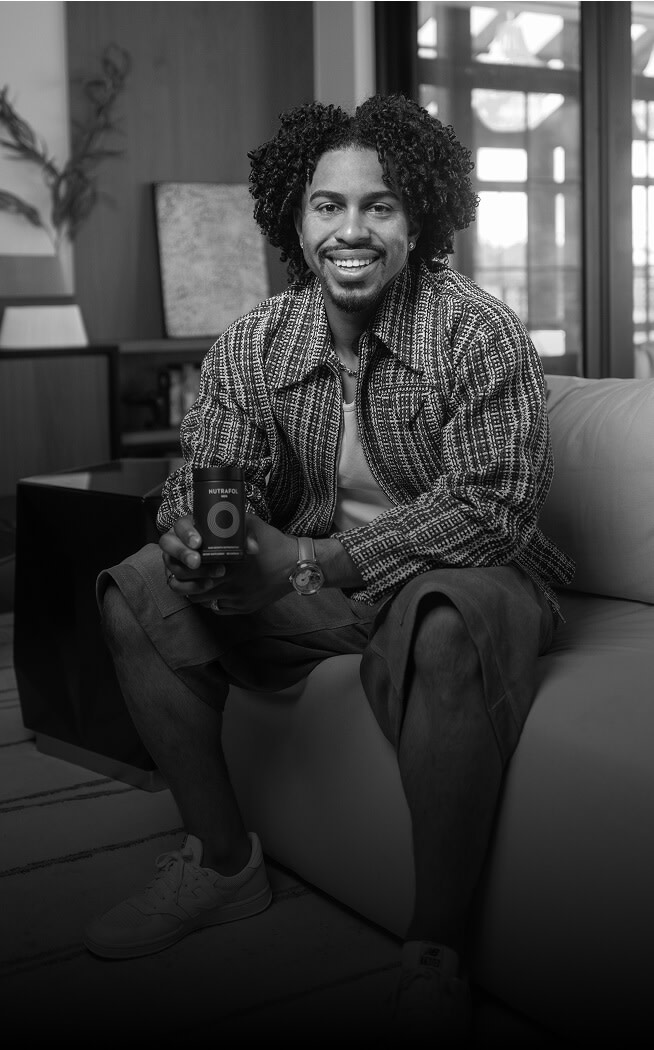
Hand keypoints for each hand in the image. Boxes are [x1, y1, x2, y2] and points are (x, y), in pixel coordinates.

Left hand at [160, 513, 296, 613]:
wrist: (297, 564)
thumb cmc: (274, 543)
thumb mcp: (252, 524)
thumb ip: (230, 521)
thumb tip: (210, 516)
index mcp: (228, 562)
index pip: (192, 571)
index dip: (180, 568)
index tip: (180, 562)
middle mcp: (230, 583)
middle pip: (192, 590)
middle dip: (183, 583)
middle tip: (181, 574)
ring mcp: (236, 598)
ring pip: (203, 602)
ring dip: (196, 593)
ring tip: (195, 583)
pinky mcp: (244, 607)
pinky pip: (220, 609)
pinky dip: (214, 601)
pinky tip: (216, 591)